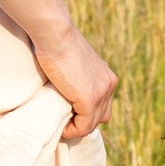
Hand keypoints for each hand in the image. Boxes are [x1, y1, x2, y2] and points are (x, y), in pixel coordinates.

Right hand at [33, 22, 116, 139]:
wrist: (55, 34)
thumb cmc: (56, 42)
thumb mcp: (74, 61)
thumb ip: (77, 75)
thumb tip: (65, 86)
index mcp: (106, 75)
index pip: (103, 104)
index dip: (85, 112)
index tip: (68, 111)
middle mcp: (109, 84)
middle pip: (101, 116)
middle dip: (84, 121)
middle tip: (64, 119)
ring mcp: (101, 92)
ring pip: (92, 124)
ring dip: (76, 128)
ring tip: (61, 124)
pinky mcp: (89, 99)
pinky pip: (84, 127)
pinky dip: (72, 131)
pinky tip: (61, 127)